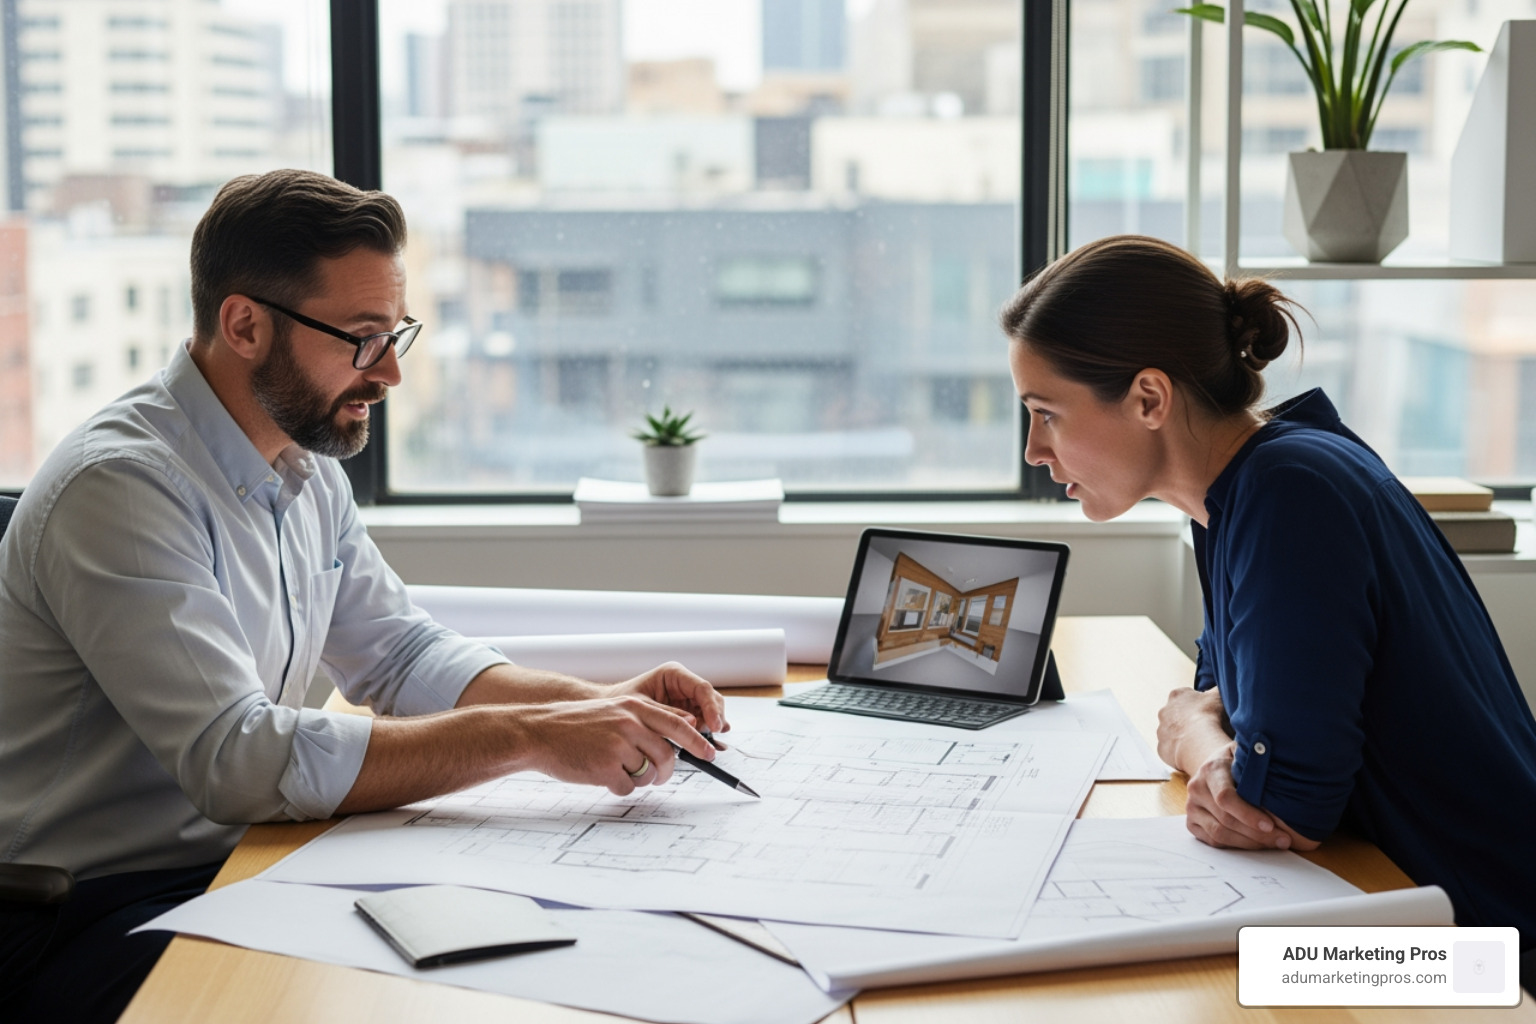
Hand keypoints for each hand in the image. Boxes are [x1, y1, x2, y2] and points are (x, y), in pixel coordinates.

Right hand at [512, 692, 716, 795]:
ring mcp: (617, 746)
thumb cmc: (576, 725)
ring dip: (639, 779)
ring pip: (648, 774)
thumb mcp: (614, 710)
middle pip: (667, 755)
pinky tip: (601, 774)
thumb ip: (645, 718)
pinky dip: (617, 786)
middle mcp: (629, 724)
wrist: (538, 732)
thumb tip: (683, 731)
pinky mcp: (604, 768)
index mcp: (634, 707)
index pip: (678, 724)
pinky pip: (626, 787)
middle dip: (667, 772)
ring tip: (619, 770)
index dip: (698, 741)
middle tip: (660, 777)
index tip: (711, 753)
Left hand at [611, 661, 728, 739]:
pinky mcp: (686, 712)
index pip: (702, 688)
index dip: (712, 707)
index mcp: (673, 674)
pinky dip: (706, 731)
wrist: (610, 713)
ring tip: (708, 743)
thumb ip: (669, 715)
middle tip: (713, 738)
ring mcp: (686, 698)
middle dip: (715, 718)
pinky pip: (702, 720)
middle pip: (711, 699)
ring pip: (710, 710)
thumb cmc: (621, 704)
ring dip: (711, 726)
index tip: (715, 726)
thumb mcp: (644, 709)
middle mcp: (683, 684)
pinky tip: (707, 741)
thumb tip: (692, 723)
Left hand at [1156, 686, 1227, 773]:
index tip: (1208, 712)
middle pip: (1176, 715)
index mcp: (1177, 695)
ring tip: (1198, 742)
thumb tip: (1222, 684)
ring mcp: (1161, 730)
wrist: (1201, 742)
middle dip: (1187, 720)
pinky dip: (1179, 751)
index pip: (1186, 697)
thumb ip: (1218, 688)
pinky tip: (1192, 753)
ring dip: (1182, 736)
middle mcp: (1164, 711)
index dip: (1199, 705)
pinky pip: (1170, 749)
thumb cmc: (1211, 716)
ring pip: (1171, 732)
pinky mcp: (1161, 748)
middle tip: (1202, 728)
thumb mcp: (1219, 695)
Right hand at [1182, 744, 1318, 851]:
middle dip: (1257, 834)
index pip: (1226, 798)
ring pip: (1219, 834)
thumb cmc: (1237, 761)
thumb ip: (1259, 760)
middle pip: (1225, 820)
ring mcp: (1192, 808)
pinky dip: (1237, 846)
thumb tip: (1289, 770)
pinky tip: (1256, 844)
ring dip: (1249, 843)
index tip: (1271, 825)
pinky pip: (1214, 842)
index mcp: (1210, 770)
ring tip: (1274, 844)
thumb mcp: (1246, 752)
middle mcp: (1196, 789)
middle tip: (1283, 840)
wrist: (1213, 766)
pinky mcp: (1193, 823)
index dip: (1248, 814)